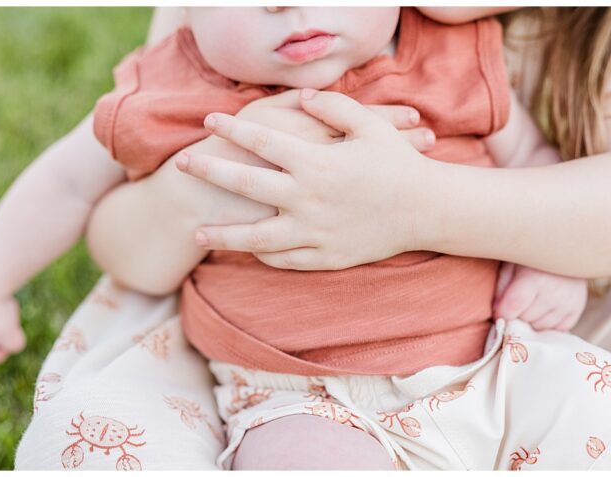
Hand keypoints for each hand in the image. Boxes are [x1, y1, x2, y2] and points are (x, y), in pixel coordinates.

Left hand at [180, 89, 436, 269]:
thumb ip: (335, 108)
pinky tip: (247, 249)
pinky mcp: (324, 256)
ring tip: (197, 234)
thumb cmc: (399, 164)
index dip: (233, 129)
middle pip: (246, 185)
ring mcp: (314, 231)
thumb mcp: (371, 127)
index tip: (209, 120)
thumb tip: (303, 96)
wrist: (428, 211)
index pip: (263, 142)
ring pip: (256, 237)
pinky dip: (263, 254)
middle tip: (181, 165)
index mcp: (316, 163)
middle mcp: (308, 198)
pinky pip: (284, 259)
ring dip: (223, 235)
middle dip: (210, 172)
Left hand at [493, 262, 587, 330]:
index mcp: (534, 278)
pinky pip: (555, 330)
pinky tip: (545, 308)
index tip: (499, 311)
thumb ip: (501, 288)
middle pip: (524, 319)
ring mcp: (568, 303)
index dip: (502, 313)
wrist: (565, 251)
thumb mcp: (511, 265)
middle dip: (517, 313)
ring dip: (532, 319)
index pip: (512, 308)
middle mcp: (554, 293)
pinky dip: (547, 323)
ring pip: (539, 327)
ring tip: (533, 302)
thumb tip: (498, 313)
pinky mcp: (576, 310)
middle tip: (519, 300)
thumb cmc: (530, 259)